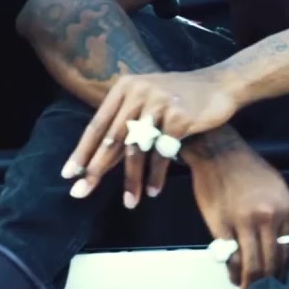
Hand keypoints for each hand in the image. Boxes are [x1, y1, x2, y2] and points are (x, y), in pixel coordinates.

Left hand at [63, 69, 239, 204]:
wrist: (220, 85)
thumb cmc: (180, 98)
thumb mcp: (148, 99)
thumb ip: (126, 120)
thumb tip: (99, 155)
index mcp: (125, 87)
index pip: (98, 125)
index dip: (82, 151)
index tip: (69, 174)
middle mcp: (138, 93)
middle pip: (112, 139)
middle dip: (96, 170)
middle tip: (81, 193)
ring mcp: (159, 104)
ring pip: (136, 149)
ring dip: (131, 180)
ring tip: (129, 202)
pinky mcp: (179, 117)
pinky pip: (162, 154)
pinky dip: (156, 175)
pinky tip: (153, 191)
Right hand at [189, 127, 288, 288]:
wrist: (218, 152)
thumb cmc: (248, 170)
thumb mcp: (276, 189)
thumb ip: (281, 218)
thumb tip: (281, 248)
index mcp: (285, 209)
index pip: (288, 252)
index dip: (284, 272)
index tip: (280, 283)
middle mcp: (267, 218)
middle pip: (270, 263)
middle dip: (268, 283)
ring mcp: (243, 223)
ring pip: (250, 265)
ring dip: (248, 283)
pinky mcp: (220, 226)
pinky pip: (229, 257)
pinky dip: (231, 271)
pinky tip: (232, 276)